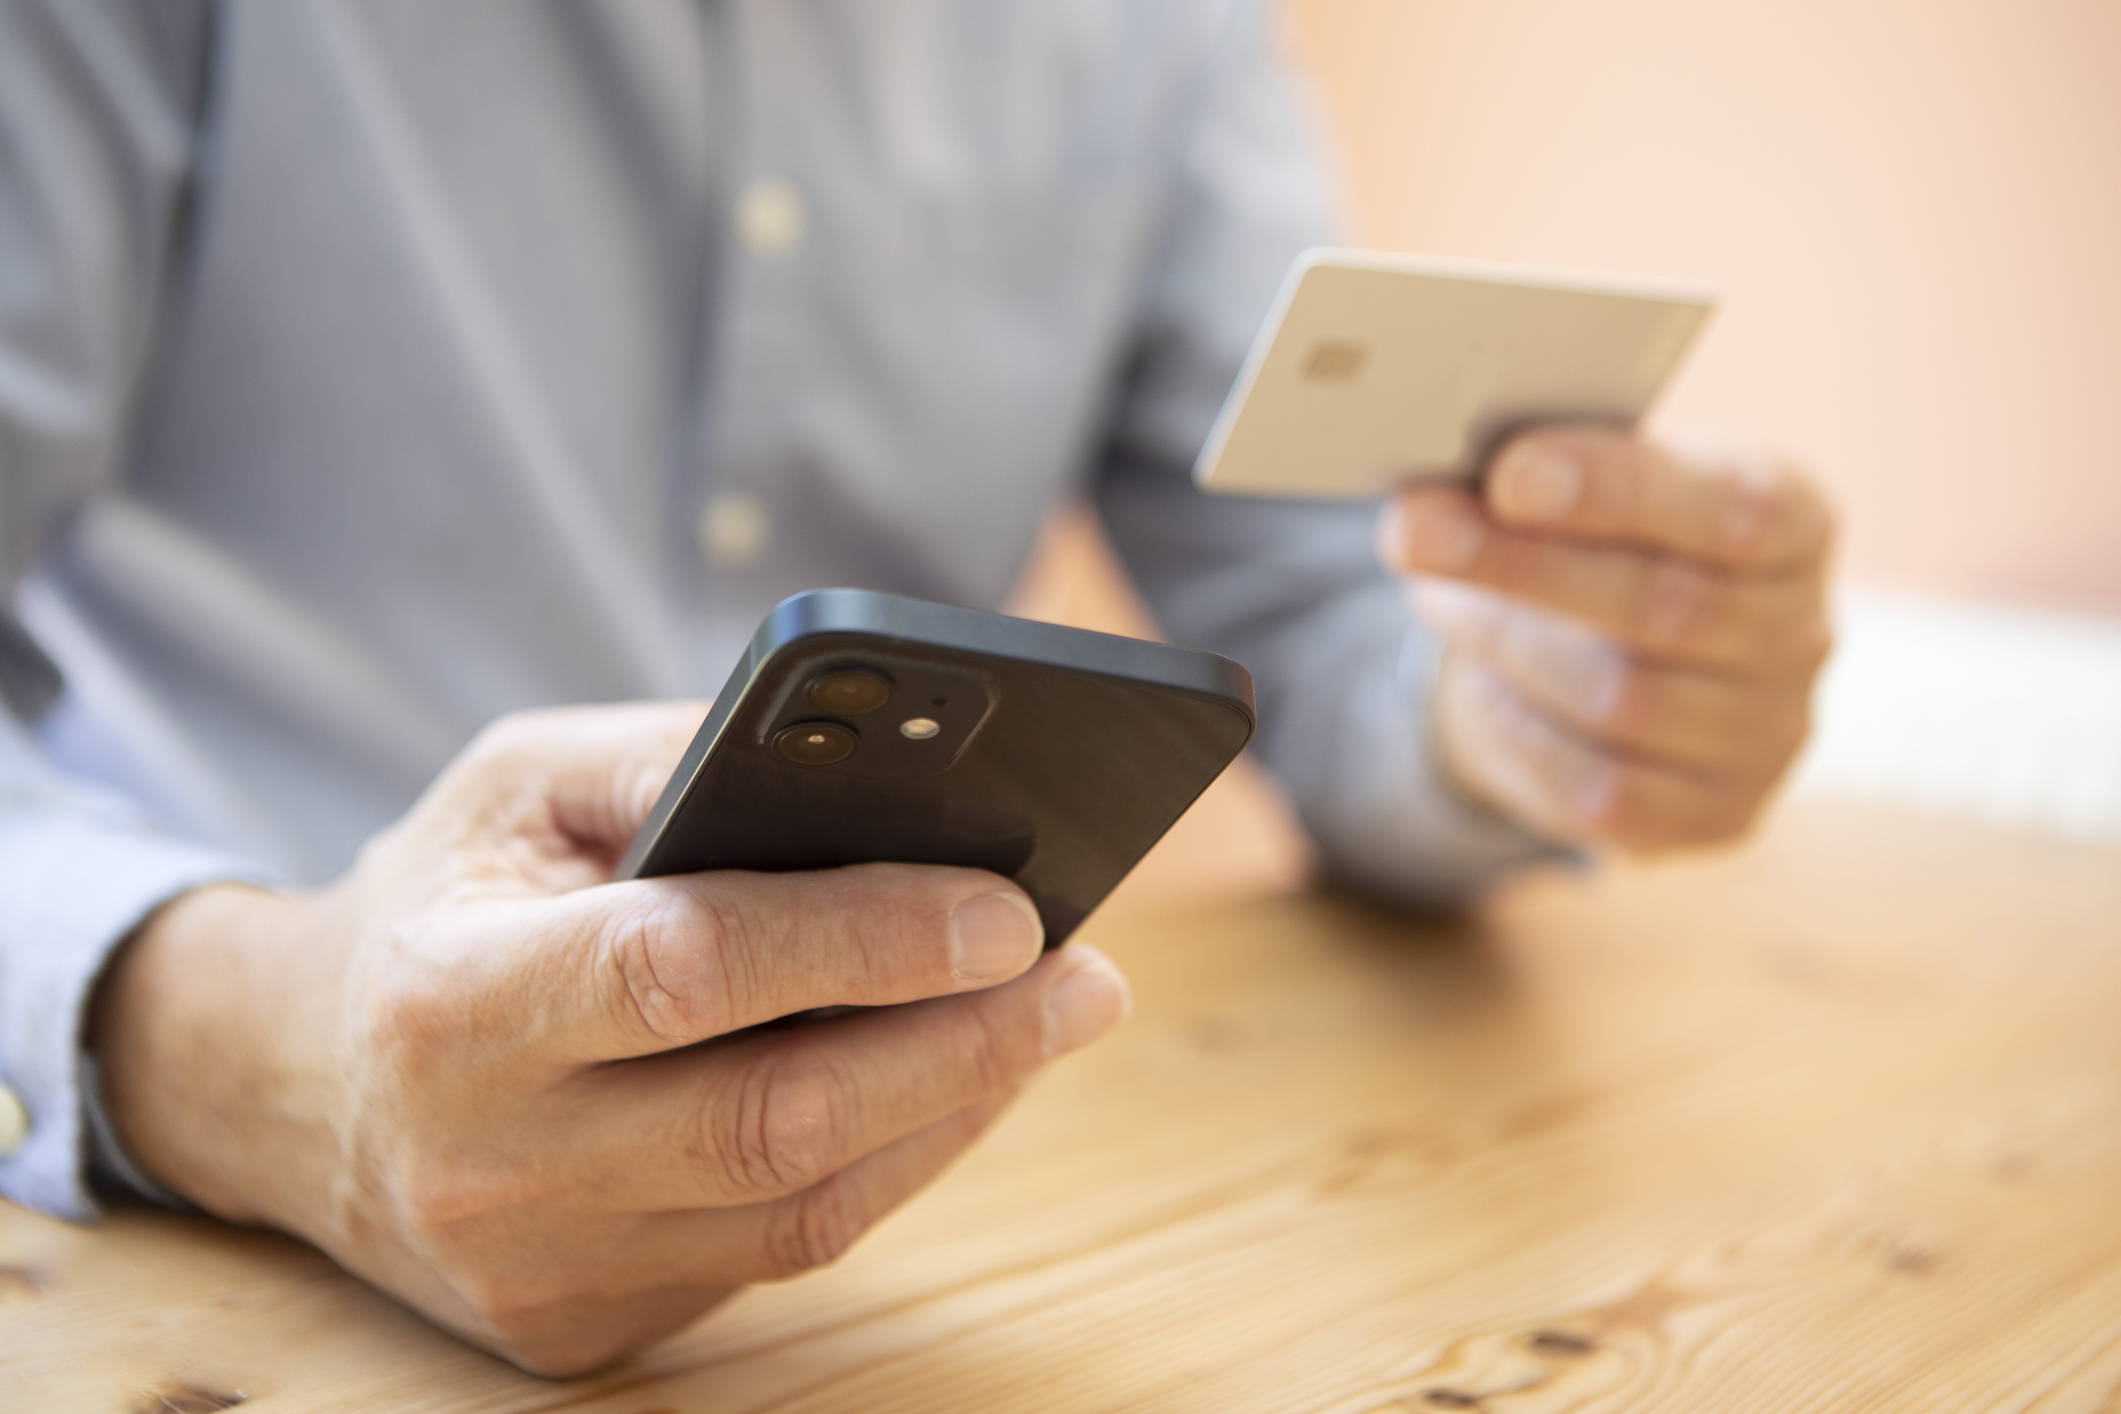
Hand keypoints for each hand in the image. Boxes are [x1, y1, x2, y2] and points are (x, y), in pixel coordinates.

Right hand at [91, 704, 1129, 1375]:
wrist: (298, 1082)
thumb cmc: (442, 898)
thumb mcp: (523, 782)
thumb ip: (678, 758)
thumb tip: (885, 766)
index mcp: (451, 998)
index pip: (688, 971)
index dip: (863, 939)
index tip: (1012, 909)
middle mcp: (485, 1158)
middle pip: (776, 1117)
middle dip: (965, 1042)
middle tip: (1089, 975)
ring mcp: (534, 1265)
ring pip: (803, 1206)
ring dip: (957, 1107)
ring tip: (1053, 1018)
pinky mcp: (580, 1328)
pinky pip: (781, 1252)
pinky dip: (893, 1164)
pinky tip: (955, 1087)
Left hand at [1378, 429, 1834, 851]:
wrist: (1626, 666)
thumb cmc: (1608, 549)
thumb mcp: (1599, 492)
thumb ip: (1551, 482)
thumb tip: (1435, 496)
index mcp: (1795, 523)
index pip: (1730, 506)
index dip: (1618, 489)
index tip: (1511, 473)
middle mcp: (1801, 633)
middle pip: (1661, 606)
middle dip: (1521, 564)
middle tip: (1415, 530)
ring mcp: (1769, 735)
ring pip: (1622, 700)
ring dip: (1508, 646)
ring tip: (1442, 599)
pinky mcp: (1717, 815)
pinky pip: (1600, 788)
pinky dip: (1523, 731)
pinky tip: (1484, 685)